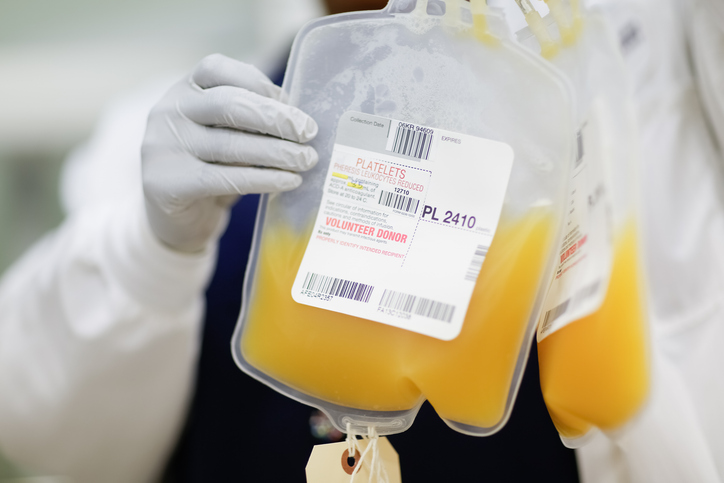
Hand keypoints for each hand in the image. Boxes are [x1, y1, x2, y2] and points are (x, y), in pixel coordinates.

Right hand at [142, 54, 317, 251]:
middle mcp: (168, 112)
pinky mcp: (169, 183)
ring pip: (230, 144)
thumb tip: (297, 117)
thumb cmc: (209, 167)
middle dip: (275, 118)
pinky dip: (264, 179)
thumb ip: (248, 119)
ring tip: (307, 160)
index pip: (217, 69)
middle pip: (228, 104)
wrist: (173, 218)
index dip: (258, 83)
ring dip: (278, 152)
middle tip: (308, 133)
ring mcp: (163, 147)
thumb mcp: (224, 134)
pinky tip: (289, 181)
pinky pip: (226, 179)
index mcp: (182, 89)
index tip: (290, 104)